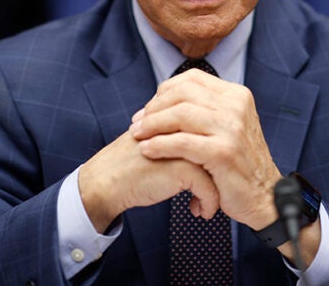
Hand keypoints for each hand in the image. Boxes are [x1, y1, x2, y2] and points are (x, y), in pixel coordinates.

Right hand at [78, 129, 220, 232]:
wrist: (106, 181)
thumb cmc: (130, 164)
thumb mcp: (158, 141)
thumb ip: (179, 138)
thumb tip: (207, 147)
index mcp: (178, 118)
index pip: (214, 134)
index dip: (216, 158)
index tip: (215, 177)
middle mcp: (185, 128)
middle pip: (220, 149)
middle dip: (222, 174)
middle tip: (218, 190)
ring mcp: (186, 146)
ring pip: (219, 168)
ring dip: (217, 190)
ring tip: (208, 203)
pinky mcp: (183, 167)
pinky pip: (210, 187)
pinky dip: (209, 203)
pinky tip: (199, 211)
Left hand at [130, 69, 281, 230]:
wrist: (264, 196)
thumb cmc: (239, 164)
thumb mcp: (229, 126)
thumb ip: (206, 109)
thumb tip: (166, 98)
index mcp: (236, 95)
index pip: (191, 79)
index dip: (164, 91)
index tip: (148, 109)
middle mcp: (236, 106)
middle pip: (182, 94)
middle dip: (153, 108)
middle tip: (137, 124)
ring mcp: (232, 128)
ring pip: (180, 115)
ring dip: (152, 125)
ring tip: (137, 136)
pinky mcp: (223, 152)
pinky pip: (182, 142)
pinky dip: (159, 145)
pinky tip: (147, 150)